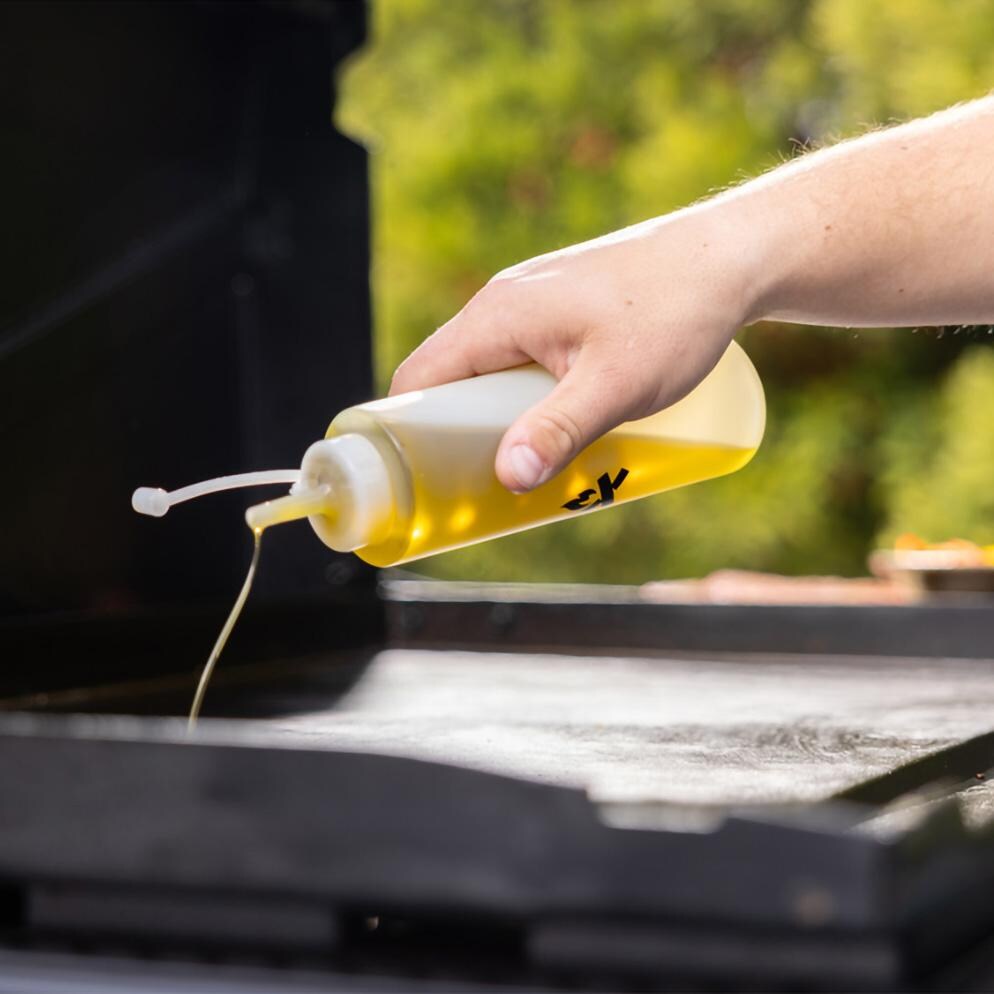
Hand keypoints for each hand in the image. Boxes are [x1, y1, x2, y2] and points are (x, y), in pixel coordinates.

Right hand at [390, 203, 760, 491]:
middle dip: (456, 437)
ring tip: (526, 465)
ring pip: (488, 373)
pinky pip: (520, 361)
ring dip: (496, 420)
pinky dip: (523, 399)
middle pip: (449, 380)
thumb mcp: (616, 385)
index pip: (418, 377)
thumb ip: (559, 430)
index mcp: (498, 315)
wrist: (730, 259)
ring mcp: (534, 303)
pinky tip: (559, 425)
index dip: (404, 431)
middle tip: (482, 487)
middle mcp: (504, 304)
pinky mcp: (562, 310)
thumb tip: (506, 477)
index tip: (418, 481)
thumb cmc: (677, 313)